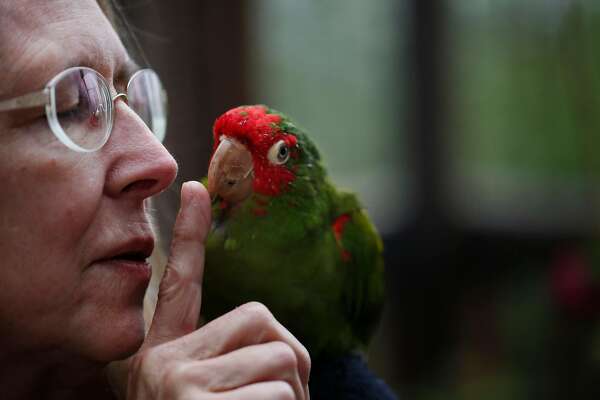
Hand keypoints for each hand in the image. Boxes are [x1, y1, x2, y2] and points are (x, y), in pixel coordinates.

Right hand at [125, 181, 309, 398]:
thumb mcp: (205, 396)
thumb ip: (226, 361)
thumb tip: (283, 353)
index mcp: (164, 355)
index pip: (180, 285)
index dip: (189, 234)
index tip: (196, 188)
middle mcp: (160, 362)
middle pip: (259, 317)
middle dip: (287, 357)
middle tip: (283, 395)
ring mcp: (175, 381)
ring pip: (279, 356)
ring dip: (292, 394)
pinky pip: (279, 393)